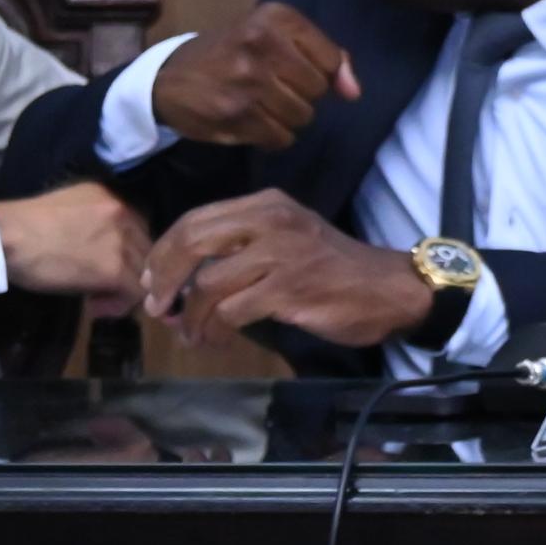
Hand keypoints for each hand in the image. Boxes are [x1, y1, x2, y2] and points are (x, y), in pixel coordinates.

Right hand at [0, 182, 147, 312]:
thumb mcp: (65, 214)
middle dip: (129, 274)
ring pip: (144, 273)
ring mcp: (122, 240)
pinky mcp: (115, 268)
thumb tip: (101, 251)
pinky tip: (95, 307)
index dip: (127, 254)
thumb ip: (92, 225)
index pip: (138, 229)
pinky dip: (120, 306)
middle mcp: (123, 212)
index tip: (107, 270)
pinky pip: (134, 293)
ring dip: (123, 292)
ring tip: (97, 302)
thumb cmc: (19, 227)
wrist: (1, 237)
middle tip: (102, 290)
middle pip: (145, 251)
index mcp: (110, 196)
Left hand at [142, 190, 436, 348]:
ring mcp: (280, 255)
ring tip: (191, 333)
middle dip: (166, 279)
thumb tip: (182, 277)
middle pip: (192, 243)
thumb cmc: (336, 268)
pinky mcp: (288, 290)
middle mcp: (270, 222)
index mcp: (265, 205)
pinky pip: (231, 311)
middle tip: (158, 306)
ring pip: (208, 284)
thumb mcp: (288, 238)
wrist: (390, 289)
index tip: (154, 281)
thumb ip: (241, 247)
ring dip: (190, 315)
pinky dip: (214, 329)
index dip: (165, 253)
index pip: (195, 220)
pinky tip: (214, 339)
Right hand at [150, 0, 357, 148]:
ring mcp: (248, 80)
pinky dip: (271, 135)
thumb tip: (354, 92)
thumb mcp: (274, 37)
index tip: (292, 70)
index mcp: (275, 17)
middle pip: (317, 90)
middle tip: (270, 87)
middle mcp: (261, 43)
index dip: (318, 72)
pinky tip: (250, 120)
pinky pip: (282, 137)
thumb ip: (324, 57)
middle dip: (300, 95)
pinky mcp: (236, 114)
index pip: (329, 59)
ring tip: (260, 103)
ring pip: (303, 116)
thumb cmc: (230, 55)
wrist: (167, 80)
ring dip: (286, 117)